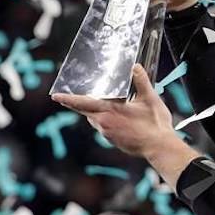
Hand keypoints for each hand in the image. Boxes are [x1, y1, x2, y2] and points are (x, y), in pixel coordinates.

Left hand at [51, 64, 176, 157]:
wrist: (159, 148)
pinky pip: (105, 128)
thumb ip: (142, 81)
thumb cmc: (155, 124)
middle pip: (87, 112)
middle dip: (82, 104)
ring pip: (97, 120)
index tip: (55, 96)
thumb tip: (136, 67)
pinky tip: (121, 118)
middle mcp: (104, 124)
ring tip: (109, 105)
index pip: (83, 104)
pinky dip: (108, 121)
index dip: (68, 99)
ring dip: (99, 112)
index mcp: (110, 112)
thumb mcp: (150, 99)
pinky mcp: (114, 141)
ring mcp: (108, 135)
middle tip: (75, 97)